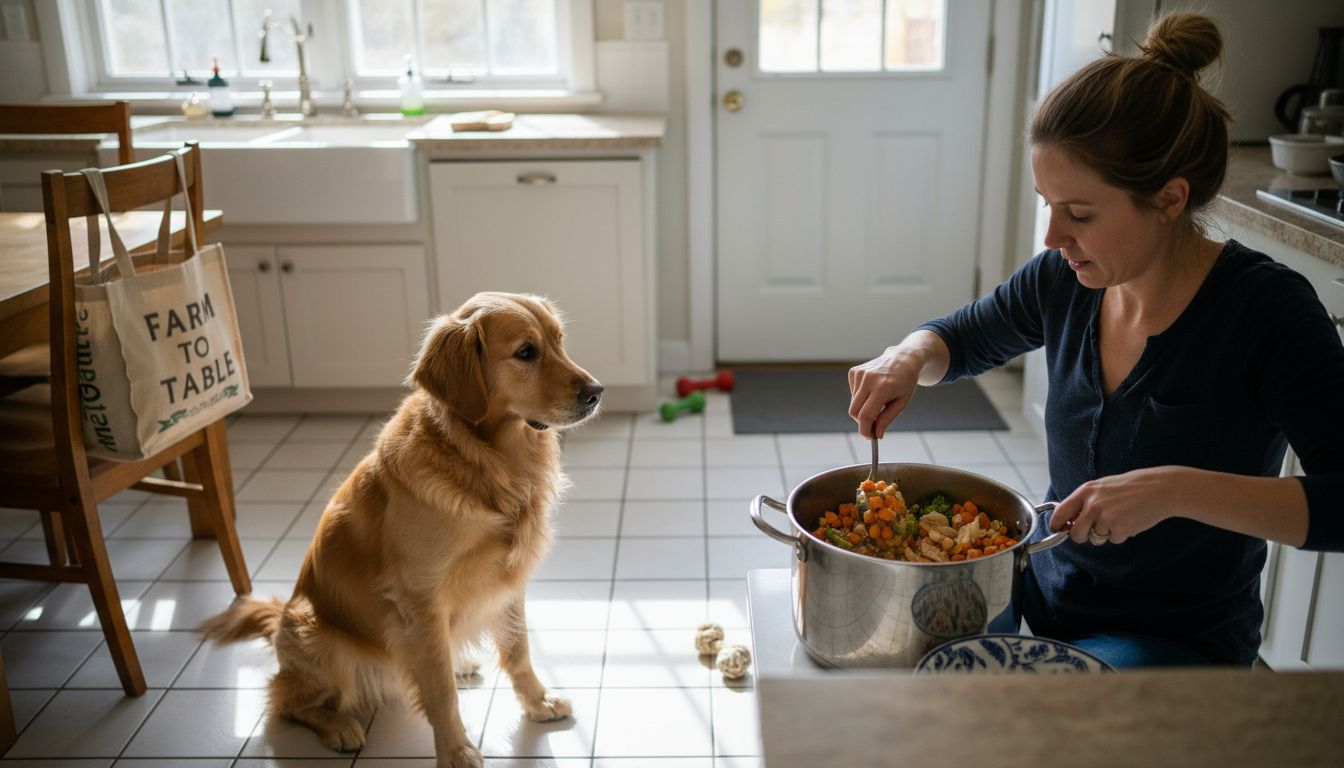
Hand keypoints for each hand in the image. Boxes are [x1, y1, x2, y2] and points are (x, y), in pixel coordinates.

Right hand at [848, 347, 922, 438]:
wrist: (903, 359)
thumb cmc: (905, 382)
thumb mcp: (902, 403)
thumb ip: (887, 419)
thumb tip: (876, 434)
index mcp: (882, 387)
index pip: (866, 415)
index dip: (865, 430)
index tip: (869, 437)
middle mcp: (868, 379)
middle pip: (854, 411)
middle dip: (862, 422)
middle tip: (873, 425)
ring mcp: (859, 374)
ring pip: (853, 403)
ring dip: (863, 408)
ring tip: (879, 401)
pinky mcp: (854, 372)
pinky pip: (853, 394)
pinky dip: (860, 398)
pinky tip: (872, 391)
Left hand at [1051, 466, 1189, 544]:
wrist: (1159, 489)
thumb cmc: (1131, 487)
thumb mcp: (1103, 487)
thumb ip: (1085, 501)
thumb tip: (1070, 520)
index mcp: (1086, 491)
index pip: (1061, 512)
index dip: (1056, 524)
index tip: (1057, 529)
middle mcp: (1092, 505)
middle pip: (1076, 534)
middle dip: (1082, 536)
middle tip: (1093, 531)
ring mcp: (1105, 518)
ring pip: (1096, 538)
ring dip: (1105, 534)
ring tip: (1120, 518)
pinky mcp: (1119, 529)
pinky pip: (1113, 540)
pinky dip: (1121, 534)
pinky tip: (1130, 520)